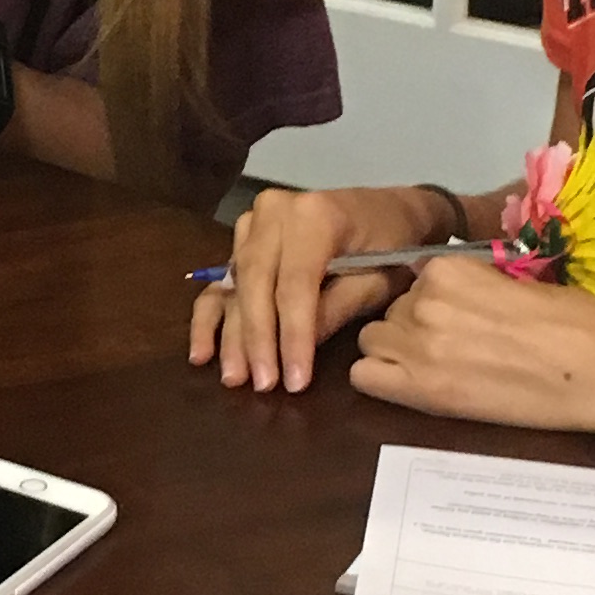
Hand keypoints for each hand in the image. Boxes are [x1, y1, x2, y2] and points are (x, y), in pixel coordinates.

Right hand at [190, 184, 458, 393]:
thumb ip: (337, 308)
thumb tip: (297, 349)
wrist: (390, 209)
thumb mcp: (379, 278)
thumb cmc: (394, 244)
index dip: (292, 335)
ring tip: (233, 378)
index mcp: (314, 215)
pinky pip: (222, 280)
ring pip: (236, 285)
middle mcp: (274, 212)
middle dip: (259, 340)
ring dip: (232, 335)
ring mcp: (253, 224)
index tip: (294, 380)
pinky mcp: (242, 241)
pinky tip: (201, 353)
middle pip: (257, 284)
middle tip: (262, 385)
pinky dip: (210, 318)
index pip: (295, 284)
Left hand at [347, 256, 594, 436]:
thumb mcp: (515, 280)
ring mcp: (418, 346)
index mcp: (448, 268)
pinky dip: (383, 381)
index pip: (411, 281)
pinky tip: (417, 387)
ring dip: (398, 352)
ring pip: (373, 342)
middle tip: (457, 348)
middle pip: (391, 312)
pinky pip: (365, 378)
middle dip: (414, 327)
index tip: (461, 317)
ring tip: (441, 368)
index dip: (433, 301)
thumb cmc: (576, 321)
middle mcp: (423, 301)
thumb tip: (441, 286)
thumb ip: (471, 282)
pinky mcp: (422, 391)